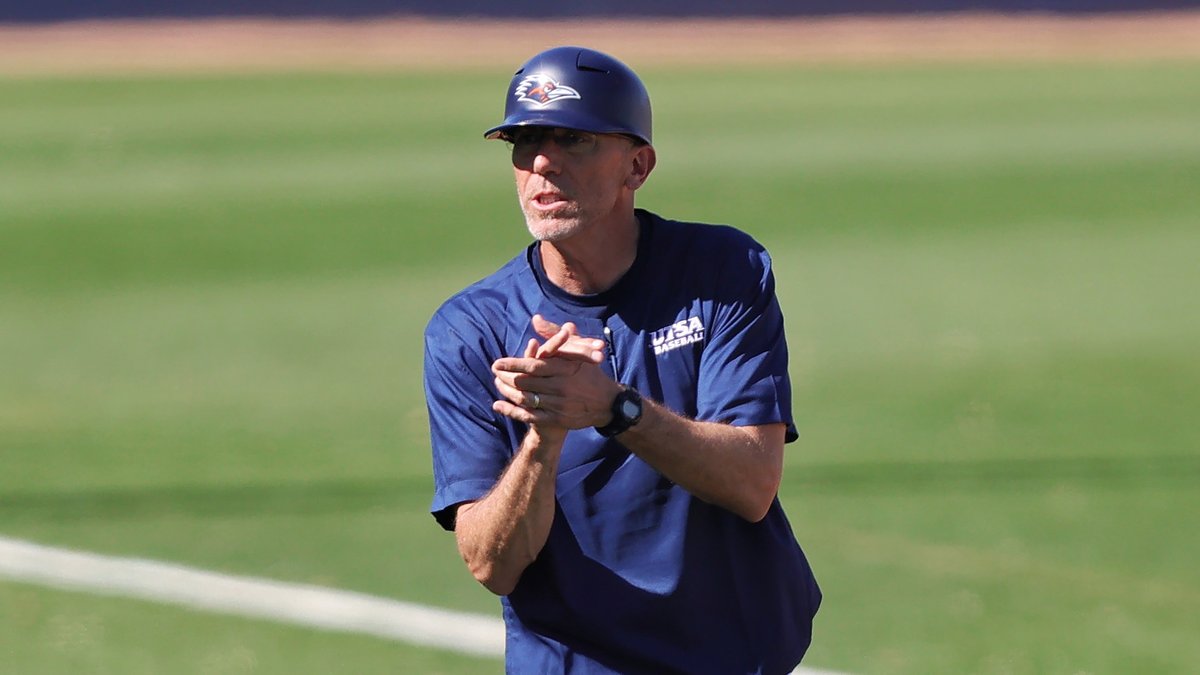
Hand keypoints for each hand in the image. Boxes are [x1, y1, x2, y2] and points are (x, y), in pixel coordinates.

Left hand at [491, 317, 619, 430]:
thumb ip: (553, 334)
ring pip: (525, 399)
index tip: (497, 362)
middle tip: (495, 372)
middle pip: (525, 383)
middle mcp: (561, 387)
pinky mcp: (557, 419)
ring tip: (497, 384)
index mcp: (564, 369)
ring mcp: (558, 405)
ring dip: (507, 392)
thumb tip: (535, 318)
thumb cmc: (589, 372)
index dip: (513, 364)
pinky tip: (498, 405)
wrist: (608, 402)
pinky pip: (529, 416)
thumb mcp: (575, 350)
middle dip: (506, 377)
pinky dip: (511, 411)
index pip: (533, 366)